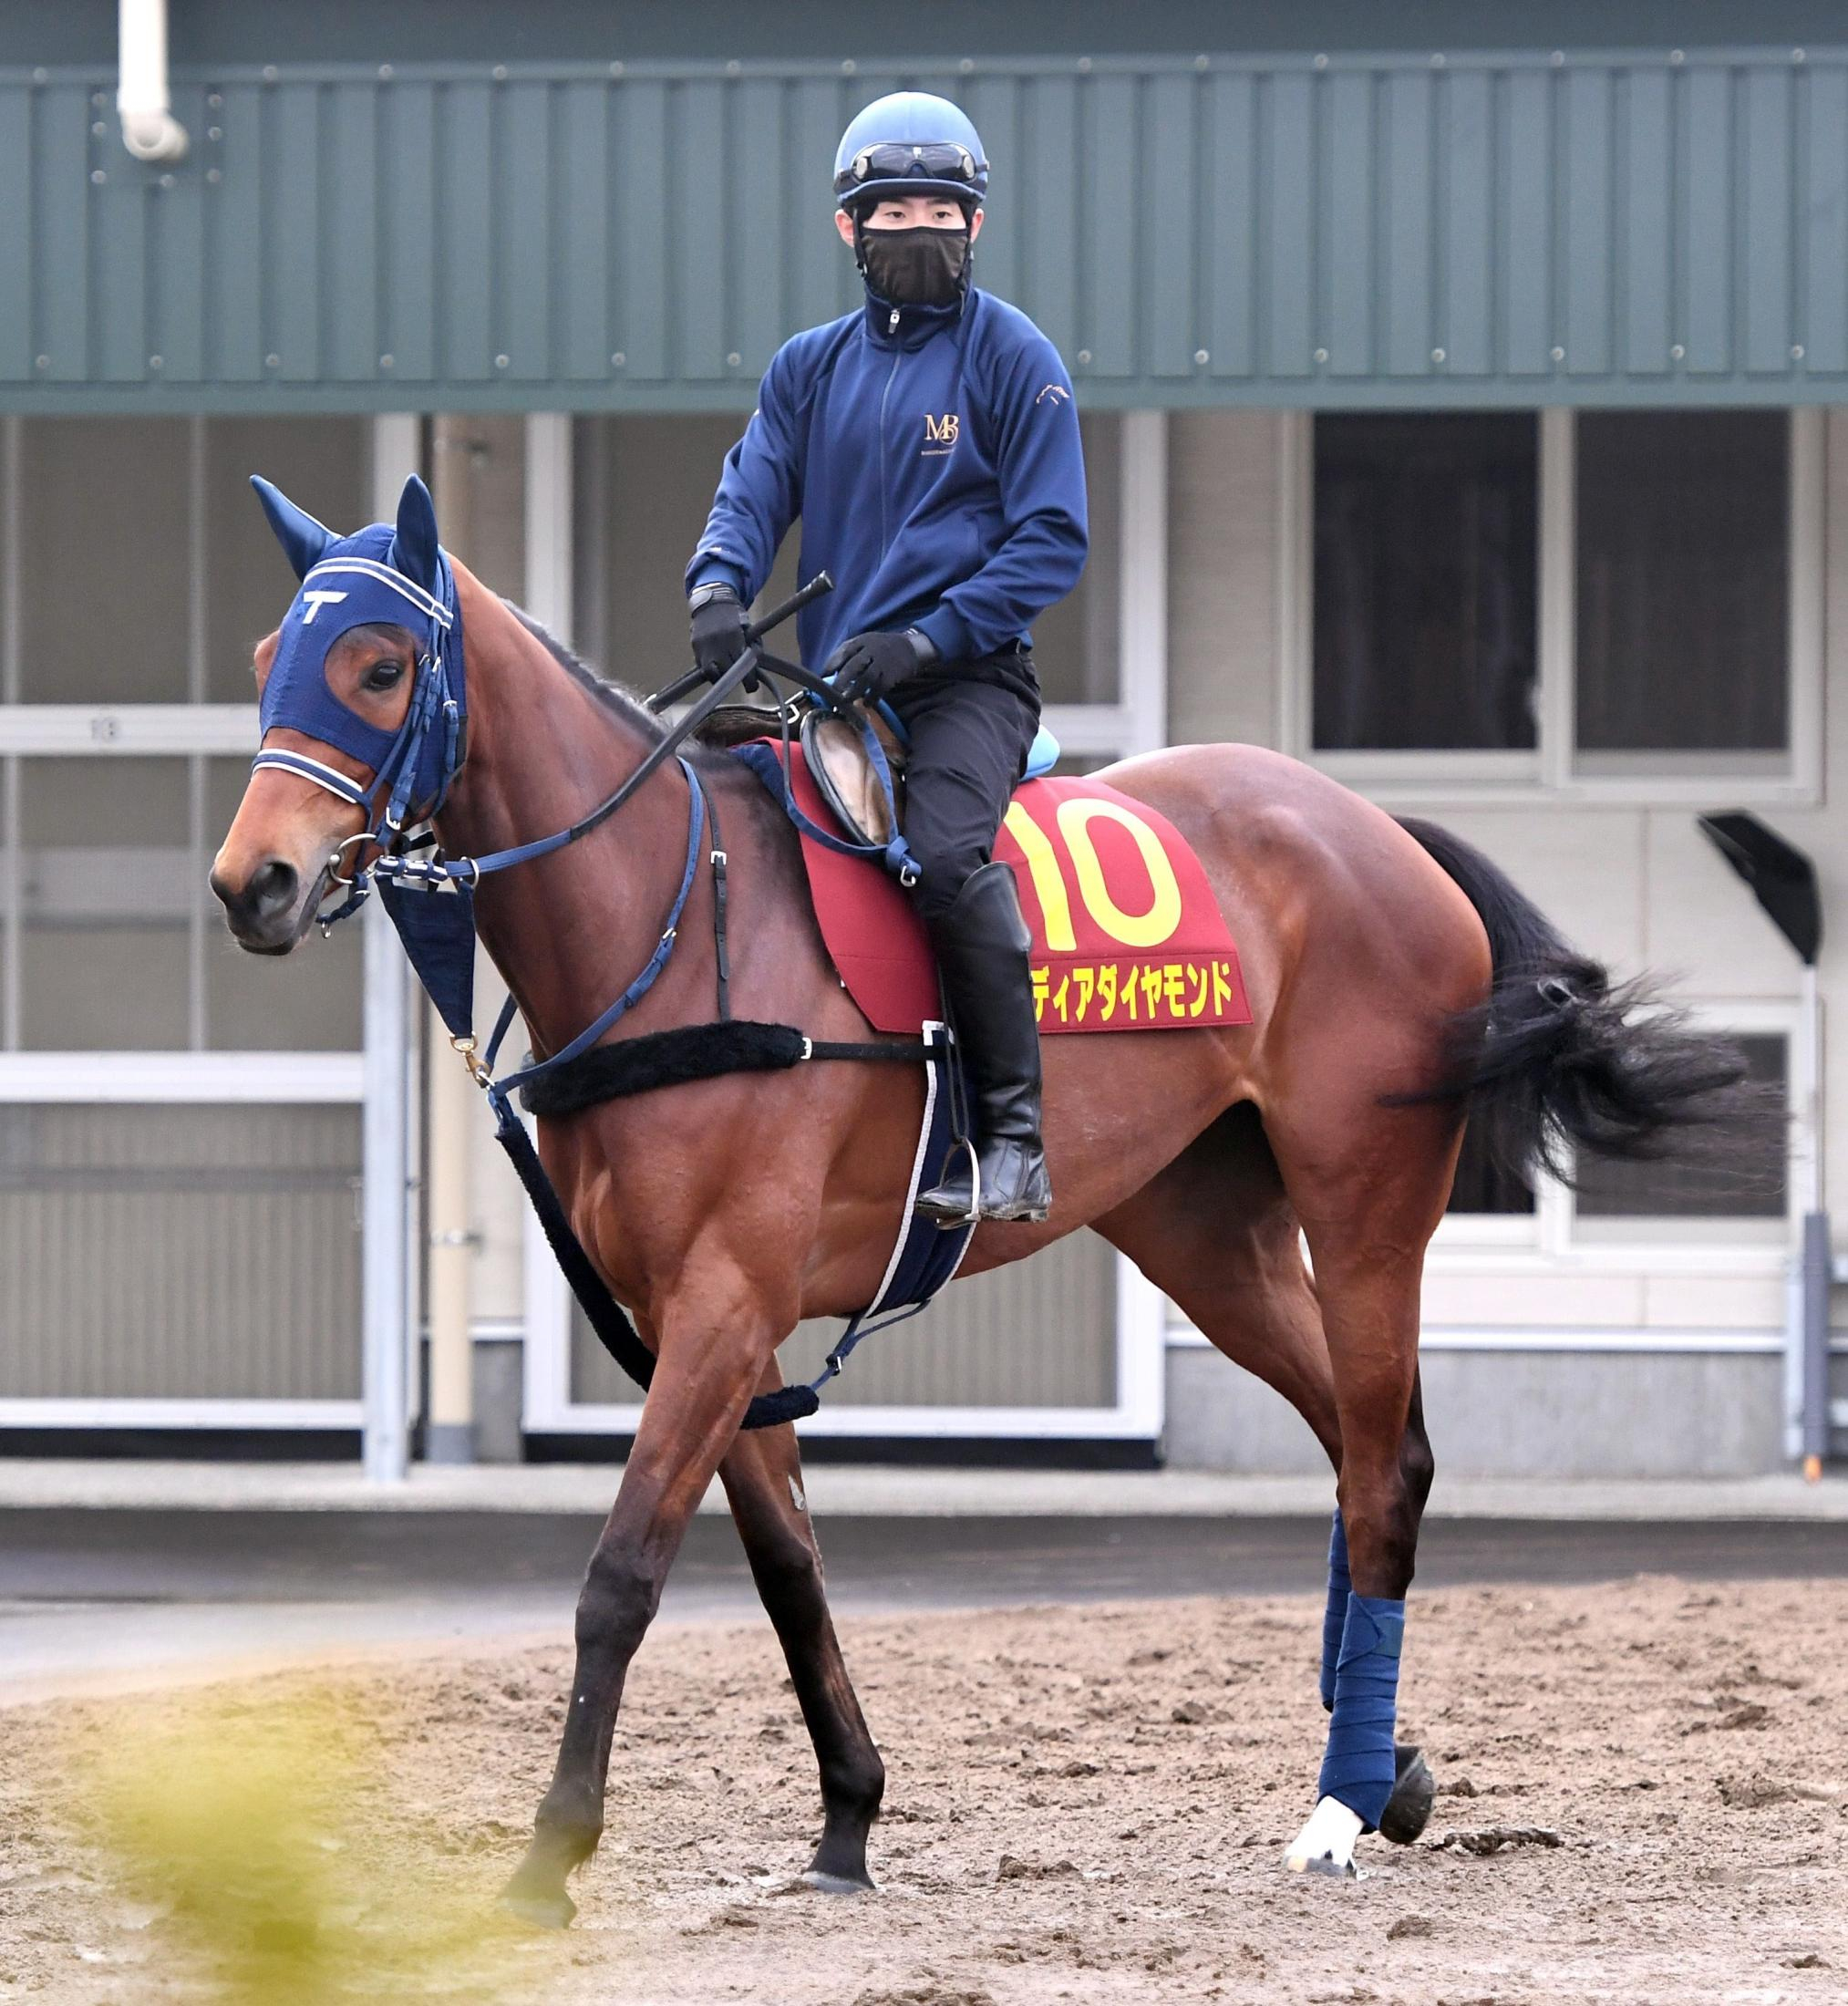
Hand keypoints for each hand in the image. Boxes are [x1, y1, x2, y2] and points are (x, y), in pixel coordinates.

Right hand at [688, 584, 749, 677]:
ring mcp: (704, 645)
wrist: (713, 602)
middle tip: (741, 680)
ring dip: (719, 678)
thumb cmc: (736, 618)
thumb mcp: (748, 630)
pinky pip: (702, 665)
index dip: (748, 680)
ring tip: (726, 675)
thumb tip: (753, 672)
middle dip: (734, 679)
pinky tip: (717, 666)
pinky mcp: (695, 646)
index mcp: (733, 636)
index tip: (751, 686)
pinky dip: (710, 669)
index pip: (741, 665)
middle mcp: (717, 641)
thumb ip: (752, 649)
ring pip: (711, 673)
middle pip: (726, 672)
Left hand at [823, 627, 937, 702]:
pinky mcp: (892, 674)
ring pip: (866, 678)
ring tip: (846, 701)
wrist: (909, 648)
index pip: (843, 651)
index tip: (823, 676)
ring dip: (855, 691)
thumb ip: (848, 653)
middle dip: (842, 681)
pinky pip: (880, 688)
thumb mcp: (865, 643)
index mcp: (861, 641)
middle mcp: (872, 650)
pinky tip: (867, 703)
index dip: (832, 664)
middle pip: (854, 665)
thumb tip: (829, 673)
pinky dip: (872, 697)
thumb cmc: (880, 648)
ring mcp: (883, 662)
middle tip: (833, 694)